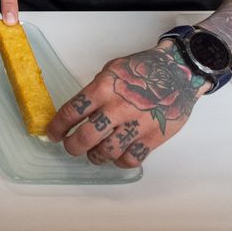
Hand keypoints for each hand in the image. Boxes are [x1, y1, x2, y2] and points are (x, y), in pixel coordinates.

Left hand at [45, 42, 204, 167]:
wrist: (178, 72)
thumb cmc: (143, 69)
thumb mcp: (111, 70)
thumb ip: (95, 90)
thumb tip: (79, 110)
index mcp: (103, 88)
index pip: (71, 112)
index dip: (57, 127)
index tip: (53, 134)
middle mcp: (117, 108)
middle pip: (86, 137)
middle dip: (72, 146)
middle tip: (71, 146)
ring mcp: (136, 124)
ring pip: (107, 152)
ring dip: (95, 156)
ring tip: (94, 153)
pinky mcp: (154, 137)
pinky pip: (131, 159)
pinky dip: (120, 161)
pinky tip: (118, 155)